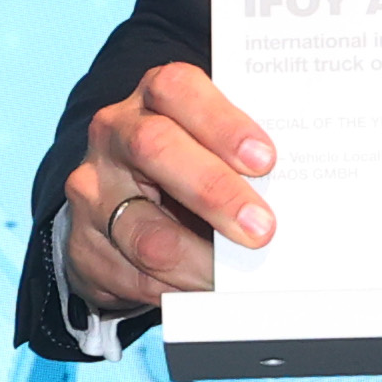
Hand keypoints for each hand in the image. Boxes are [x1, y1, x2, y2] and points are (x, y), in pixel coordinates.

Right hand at [62, 62, 274, 314]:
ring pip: (146, 231)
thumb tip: (298, 188)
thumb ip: (240, 155)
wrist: (118, 202)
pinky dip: (179, 289)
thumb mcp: (208, 143)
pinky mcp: (83, 242)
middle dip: (216, 192)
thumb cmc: (187, 163)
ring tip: (240, 278)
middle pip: (156, 150)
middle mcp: (115, 132)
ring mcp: (94, 188)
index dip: (222, 123)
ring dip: (201, 261)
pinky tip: (207, 292)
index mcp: (154, 96)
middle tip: (262, 229)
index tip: (265, 160)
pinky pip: (134, 275)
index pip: (178, 89)